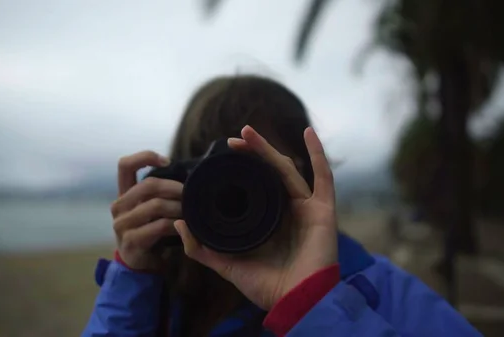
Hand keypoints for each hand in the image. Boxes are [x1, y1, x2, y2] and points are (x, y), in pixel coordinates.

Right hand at [111, 151, 182, 270]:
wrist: (140, 264)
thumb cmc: (149, 231)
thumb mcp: (149, 209)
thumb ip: (158, 193)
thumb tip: (187, 176)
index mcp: (123, 194)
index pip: (125, 165)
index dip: (145, 157)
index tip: (167, 161)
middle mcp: (118, 206)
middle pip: (148, 185)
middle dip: (174, 188)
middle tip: (190, 195)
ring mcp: (122, 224)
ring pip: (156, 206)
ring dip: (178, 208)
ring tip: (190, 212)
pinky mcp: (131, 240)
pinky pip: (159, 226)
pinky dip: (176, 225)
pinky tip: (184, 227)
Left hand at [174, 125, 337, 309]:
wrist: (296, 302)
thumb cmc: (267, 288)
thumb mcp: (227, 264)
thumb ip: (202, 249)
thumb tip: (179, 224)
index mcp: (267, 222)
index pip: (254, 188)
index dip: (241, 170)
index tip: (223, 155)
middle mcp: (286, 211)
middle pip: (269, 174)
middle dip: (252, 154)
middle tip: (234, 140)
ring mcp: (306, 208)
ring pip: (288, 170)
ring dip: (269, 150)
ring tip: (249, 133)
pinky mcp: (323, 210)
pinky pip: (324, 178)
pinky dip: (318, 155)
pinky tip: (309, 134)